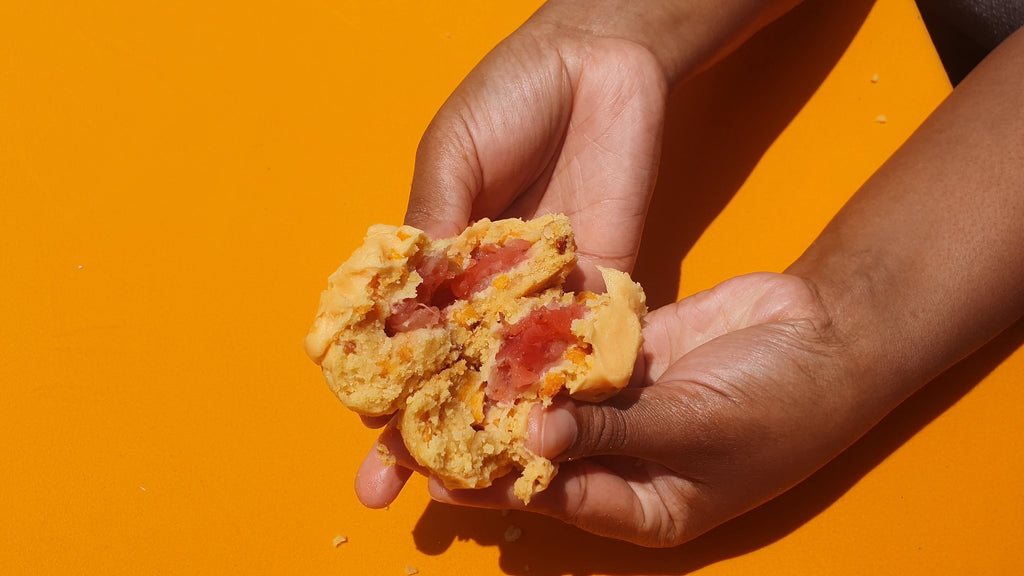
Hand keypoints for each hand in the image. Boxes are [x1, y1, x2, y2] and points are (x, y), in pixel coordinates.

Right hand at [354, 12, 668, 502]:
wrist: (598, 63)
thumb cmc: (511, 96)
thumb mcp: (454, 155)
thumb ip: (435, 225)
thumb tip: (406, 302)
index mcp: (445, 257)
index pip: (410, 334)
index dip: (386, 386)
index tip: (370, 437)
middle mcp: (493, 287)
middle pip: (461, 370)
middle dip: (435, 425)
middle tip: (411, 485)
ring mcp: (546, 290)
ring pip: (518, 368)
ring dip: (498, 418)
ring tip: (477, 471)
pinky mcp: (601, 282)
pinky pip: (583, 340)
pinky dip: (565, 379)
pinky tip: (546, 421)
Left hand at [425, 272, 886, 546]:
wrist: (828, 333)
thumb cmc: (780, 407)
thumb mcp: (696, 431)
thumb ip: (612, 434)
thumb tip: (532, 442)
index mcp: (644, 505)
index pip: (556, 502)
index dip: (497, 491)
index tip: (437, 478)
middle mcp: (624, 460)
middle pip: (541, 454)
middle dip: (487, 439)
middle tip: (419, 424)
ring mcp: (623, 404)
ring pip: (551, 400)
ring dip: (506, 387)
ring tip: (444, 372)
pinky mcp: (626, 354)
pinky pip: (573, 351)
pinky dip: (539, 341)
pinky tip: (492, 327)